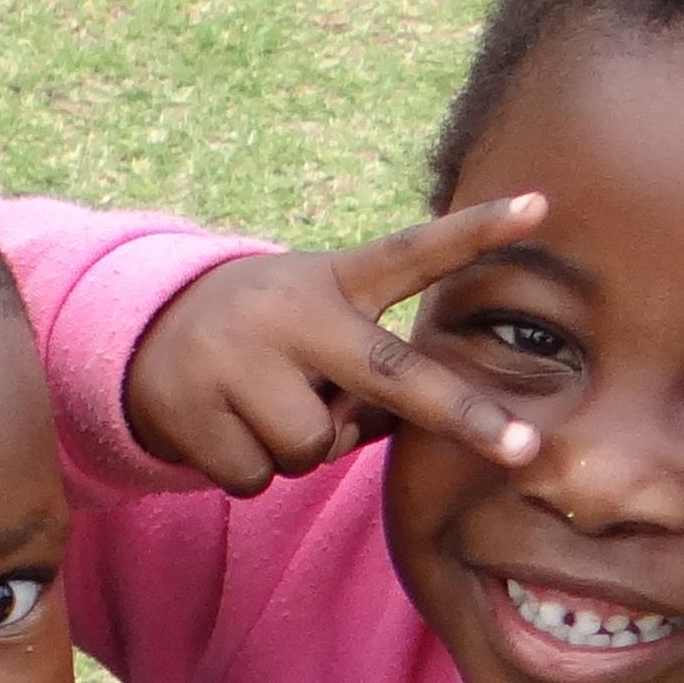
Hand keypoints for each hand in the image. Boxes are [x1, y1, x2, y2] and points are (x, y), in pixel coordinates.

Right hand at [124, 194, 548, 493]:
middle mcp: (293, 310)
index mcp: (333, 282)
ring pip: (314, 447)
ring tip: (259, 408)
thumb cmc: (266, 346)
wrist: (143, 341)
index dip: (474, 232)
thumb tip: (443, 428)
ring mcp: (241, 356)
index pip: (413, 253)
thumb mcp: (319, 333)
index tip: (540, 207)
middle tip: (527, 447)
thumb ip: (377, 371)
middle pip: (391, 375)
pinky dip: (249, 468)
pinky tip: (223, 425)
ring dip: (295, 449)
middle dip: (461, 414)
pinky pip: (261, 475)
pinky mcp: (198, 406)